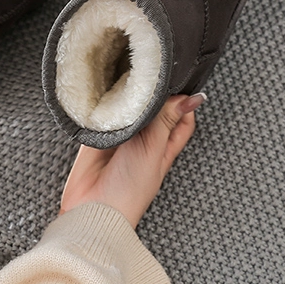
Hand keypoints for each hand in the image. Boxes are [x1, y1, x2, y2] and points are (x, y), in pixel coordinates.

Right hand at [60, 93, 205, 227]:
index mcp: (164, 145)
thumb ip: (167, 121)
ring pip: (129, 106)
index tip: (177, 83)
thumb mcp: (153, 150)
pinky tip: (106, 95)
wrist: (92, 206)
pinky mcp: (98, 132)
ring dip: (126, 95)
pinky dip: (104, 102)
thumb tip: (192, 98)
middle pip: (154, 107)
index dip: (182, 100)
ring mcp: (121, 135)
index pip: (181, 117)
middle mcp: (144, 138)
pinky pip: (103, 110)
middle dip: (152, 93)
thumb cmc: (129, 189)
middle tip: (148, 77)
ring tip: (126, 83)